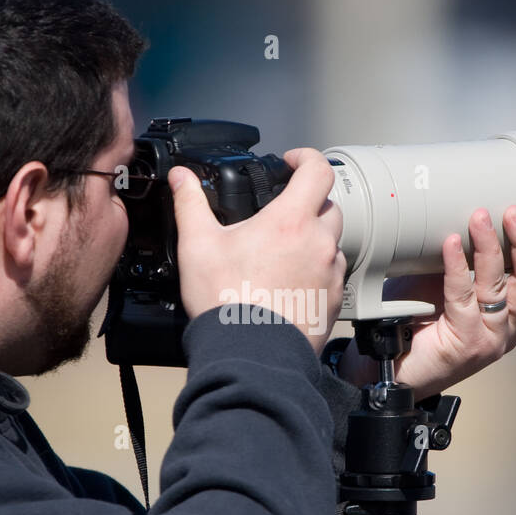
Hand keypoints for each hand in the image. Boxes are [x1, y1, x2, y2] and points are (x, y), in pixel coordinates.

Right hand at [169, 148, 345, 355]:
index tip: (292, 162)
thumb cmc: (227, 302)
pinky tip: (289, 284)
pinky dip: (317, 272)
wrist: (250, 356)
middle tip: (282, 215)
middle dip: (309, 203)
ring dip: (313, 241)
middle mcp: (319, 244)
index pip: (318, 170)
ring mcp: (331, 274)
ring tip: (282, 255)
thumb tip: (180, 178)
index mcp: (290, 221)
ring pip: (332, 243)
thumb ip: (190, 203)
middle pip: (328, 207)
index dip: (306, 158)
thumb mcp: (198, 246)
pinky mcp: (334, 301)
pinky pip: (333, 276)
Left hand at [337, 205, 515, 400]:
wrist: (389, 360)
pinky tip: (451, 244)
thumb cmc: (418, 317)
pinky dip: (458, 267)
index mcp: (512, 317)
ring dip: (490, 248)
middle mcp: (506, 329)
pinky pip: (464, 298)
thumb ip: (470, 260)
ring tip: (479, 219)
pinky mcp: (464, 343)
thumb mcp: (451, 283)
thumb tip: (472, 216)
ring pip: (500, 290)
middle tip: (514, 213)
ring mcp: (487, 338)